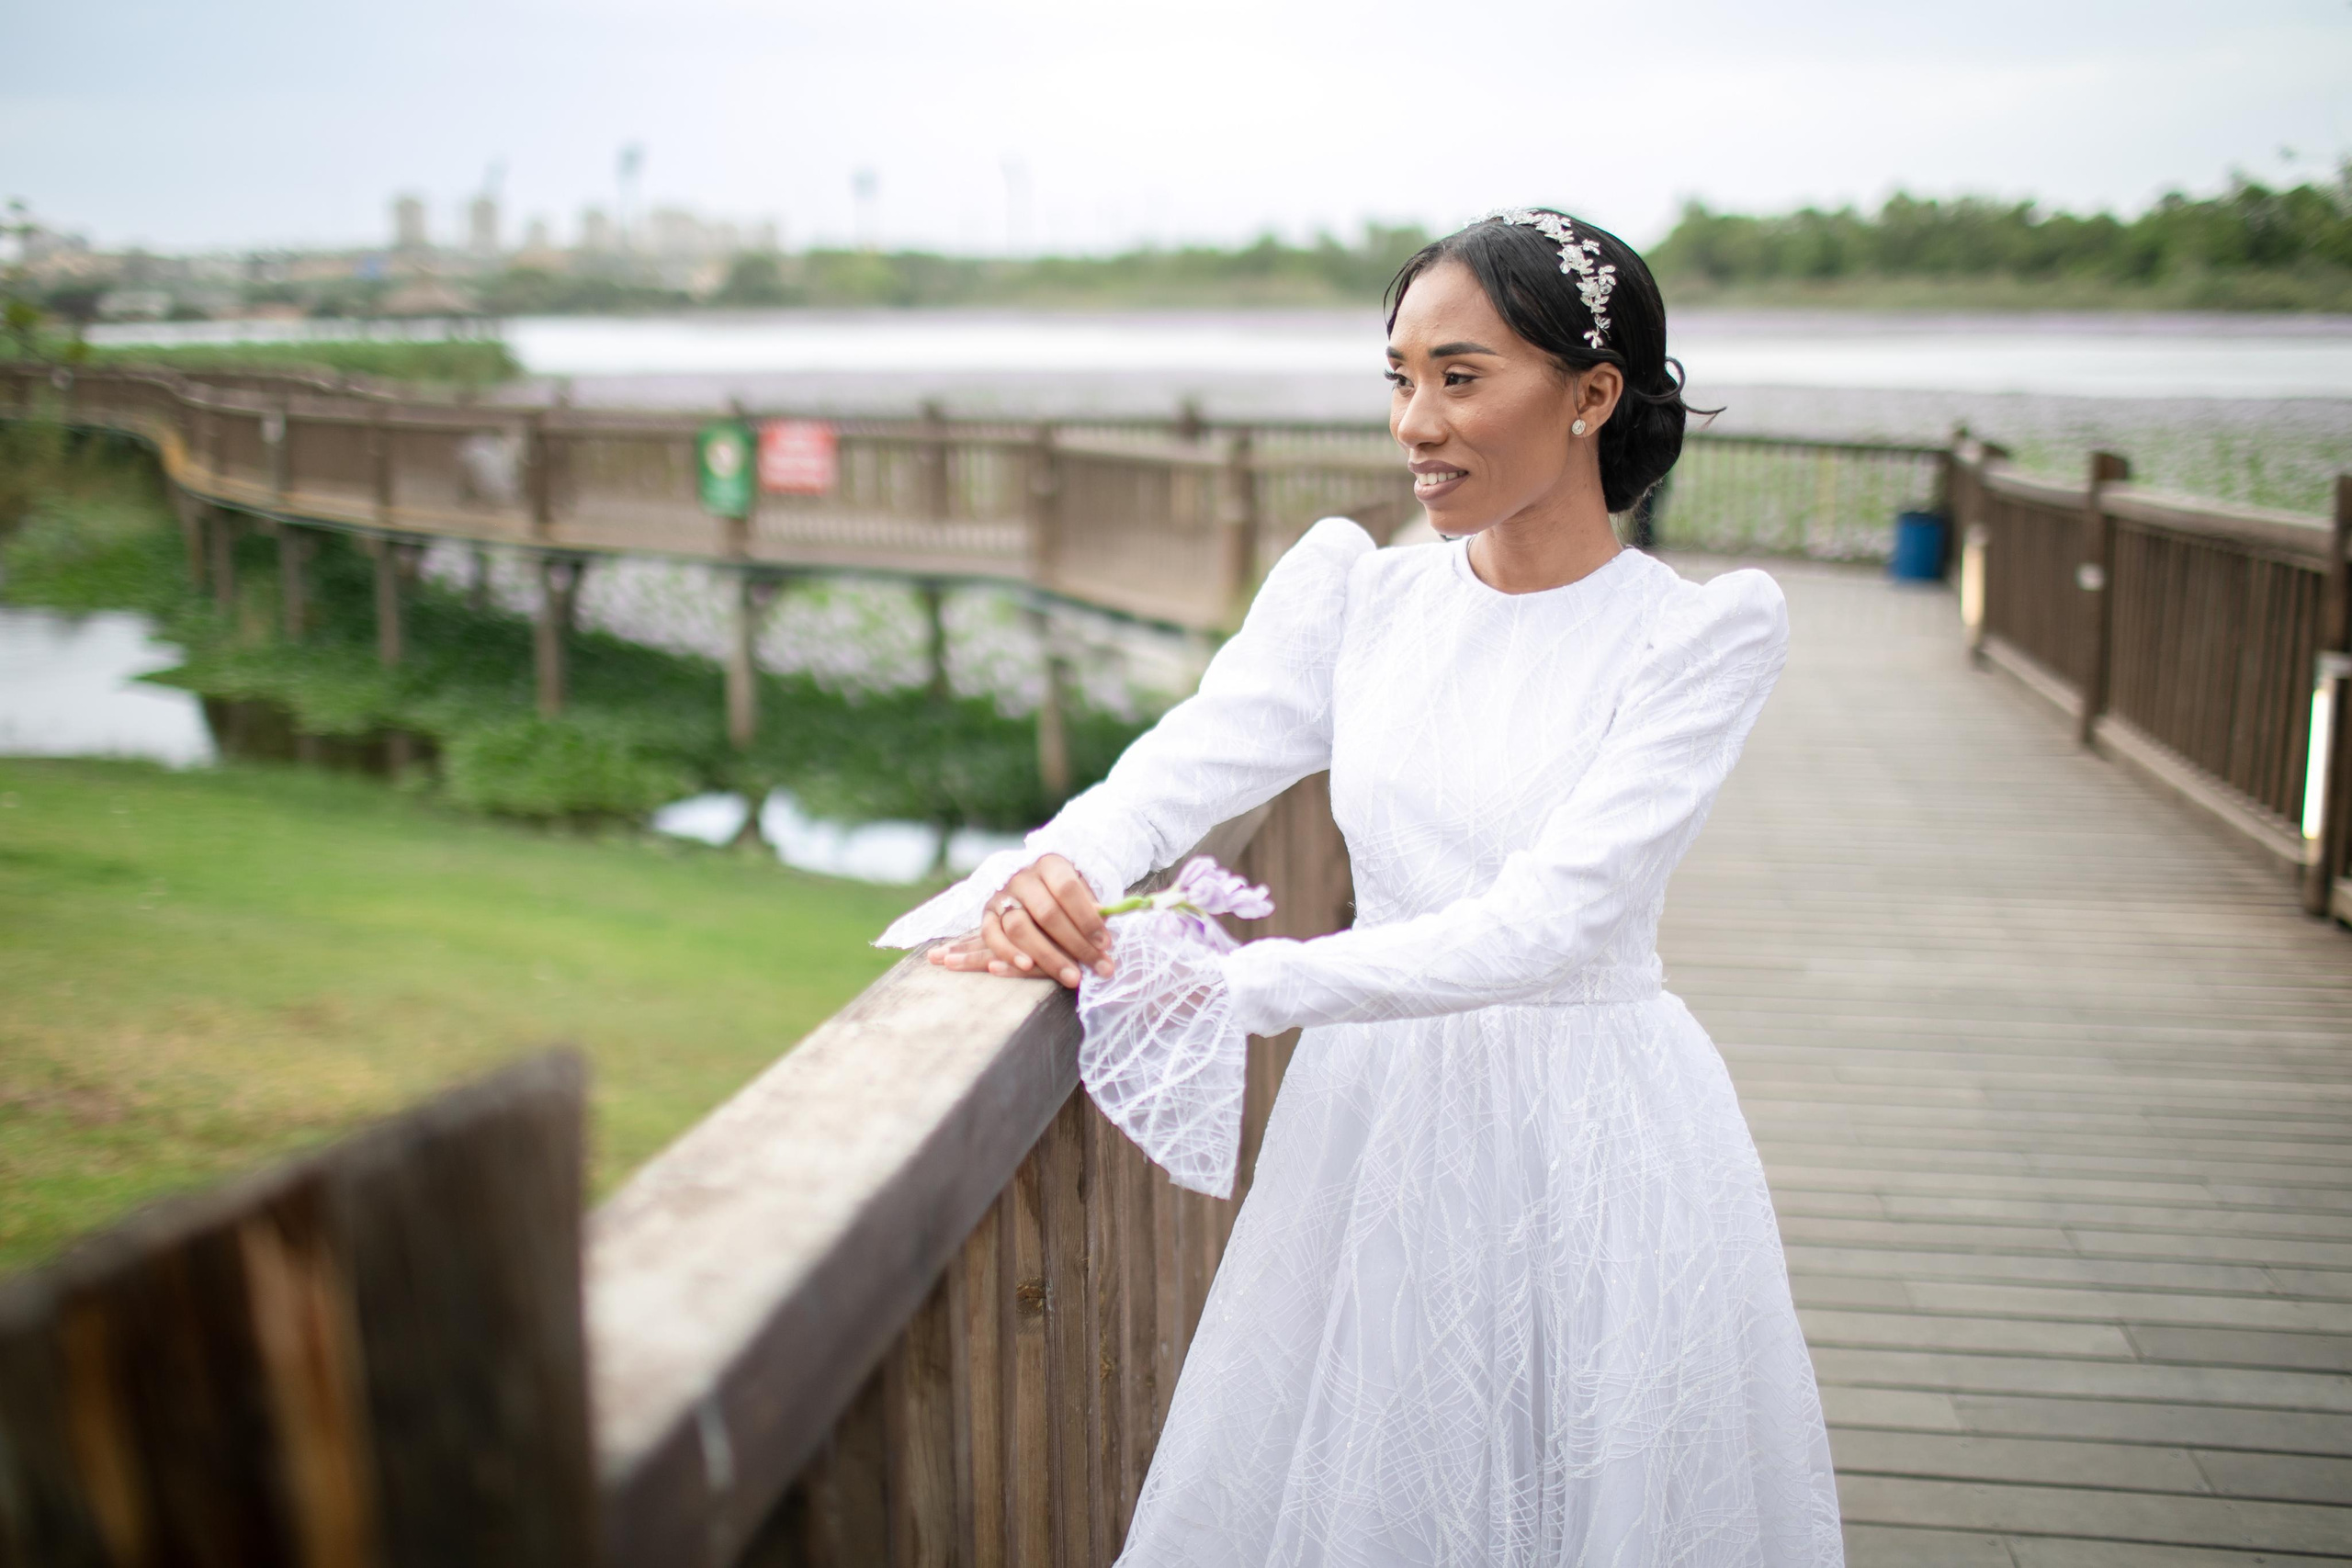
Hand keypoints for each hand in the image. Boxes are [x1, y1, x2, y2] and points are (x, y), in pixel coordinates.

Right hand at [926, 853, 1114, 988]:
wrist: (1030, 888)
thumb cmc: (1064, 894)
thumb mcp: (1081, 888)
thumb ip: (1089, 903)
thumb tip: (1103, 918)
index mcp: (1050, 865)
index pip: (1068, 889)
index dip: (1088, 918)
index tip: (1106, 944)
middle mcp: (1023, 878)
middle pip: (1047, 913)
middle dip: (1076, 945)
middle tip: (1098, 967)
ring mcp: (1002, 896)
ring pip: (1020, 927)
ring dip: (1047, 956)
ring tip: (1071, 976)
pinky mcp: (987, 915)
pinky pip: (991, 935)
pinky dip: (1008, 953)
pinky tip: (1027, 966)